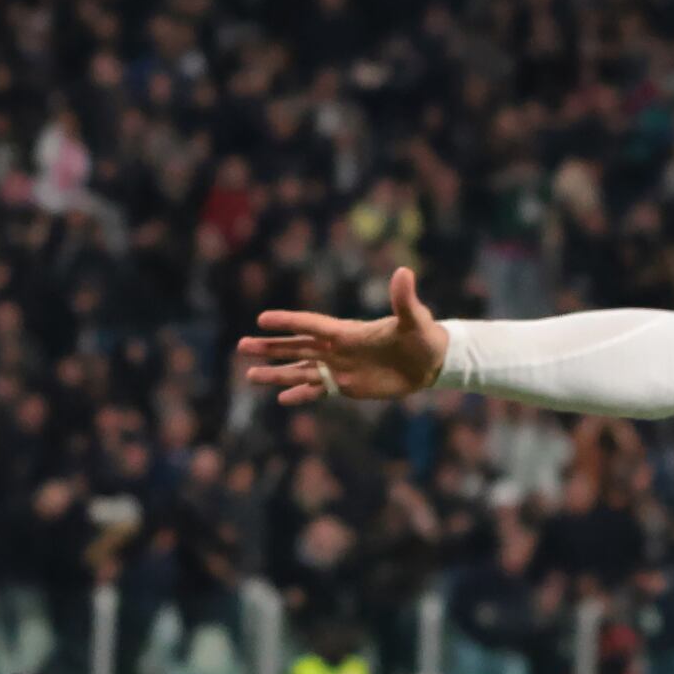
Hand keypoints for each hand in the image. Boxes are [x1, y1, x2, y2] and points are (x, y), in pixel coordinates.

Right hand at [236, 268, 451, 405]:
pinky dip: (301, 395)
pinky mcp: (347, 386)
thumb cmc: (424, 336)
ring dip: (276, 373)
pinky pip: (318, 390)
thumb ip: (403, 299)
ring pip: (301, 370)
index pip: (311, 325)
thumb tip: (403, 273)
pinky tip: (282, 399)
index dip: (288, 322)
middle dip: (270, 347)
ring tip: (250, 376)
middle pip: (297, 347)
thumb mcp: (414, 318)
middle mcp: (337, 349)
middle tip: (242, 346)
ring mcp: (340, 368)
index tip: (262, 319)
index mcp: (348, 331)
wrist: (431, 361)